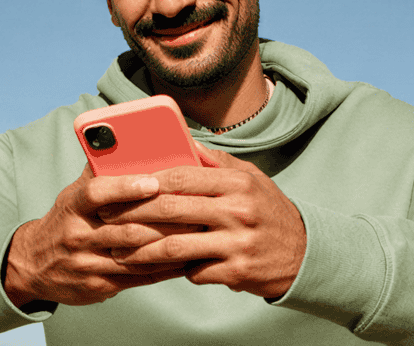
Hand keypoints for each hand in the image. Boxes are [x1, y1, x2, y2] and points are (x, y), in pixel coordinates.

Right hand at [4, 166, 189, 306]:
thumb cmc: (65, 220)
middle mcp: (78, 235)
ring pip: (137, 255)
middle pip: (126, 228)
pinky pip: (139, 277)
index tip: (153, 181)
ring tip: (198, 232)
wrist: (33, 264)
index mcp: (73, 206)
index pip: (97, 192)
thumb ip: (98, 172)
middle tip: (195, 208)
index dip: (126, 187)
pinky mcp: (99, 285)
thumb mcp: (72, 194)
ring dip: (171, 244)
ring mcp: (88, 263)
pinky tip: (186, 258)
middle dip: (164, 219)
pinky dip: (165, 268)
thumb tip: (125, 141)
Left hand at [99, 143, 305, 298]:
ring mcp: (238, 243)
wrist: (306, 253)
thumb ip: (216, 161)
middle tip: (107, 218)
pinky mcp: (237, 272)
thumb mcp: (251, 178)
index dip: (147, 182)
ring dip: (142, 250)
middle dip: (133, 215)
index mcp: (237, 183)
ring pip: (176, 247)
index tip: (122, 185)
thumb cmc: (268, 210)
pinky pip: (194, 271)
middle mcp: (238, 211)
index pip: (181, 177)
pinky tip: (156, 268)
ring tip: (119, 250)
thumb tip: (181, 140)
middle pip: (172, 211)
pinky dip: (174, 270)